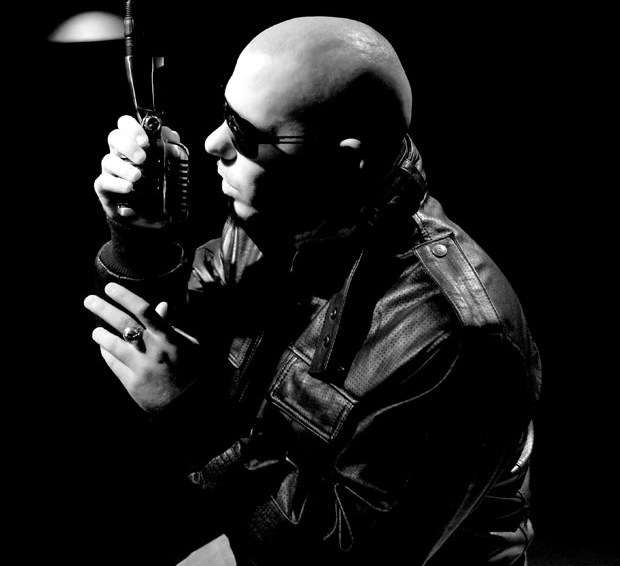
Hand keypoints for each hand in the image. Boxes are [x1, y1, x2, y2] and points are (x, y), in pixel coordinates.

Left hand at [84, 282, 198, 411]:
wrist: (190, 404)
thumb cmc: (194, 370)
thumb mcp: (189, 344)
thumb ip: (172, 325)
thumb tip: (161, 305)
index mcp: (168, 337)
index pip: (143, 310)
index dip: (125, 296)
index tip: (110, 288)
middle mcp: (152, 349)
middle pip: (123, 323)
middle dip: (104, 309)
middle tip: (89, 300)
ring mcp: (141, 367)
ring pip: (113, 345)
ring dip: (101, 335)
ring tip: (96, 330)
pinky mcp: (132, 384)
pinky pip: (113, 364)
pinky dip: (107, 354)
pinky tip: (104, 348)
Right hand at [94, 115, 181, 227]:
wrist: (148, 218)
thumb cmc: (156, 189)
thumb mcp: (168, 169)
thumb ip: (170, 150)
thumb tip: (171, 133)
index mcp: (133, 145)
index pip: (125, 125)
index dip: (132, 128)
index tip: (145, 141)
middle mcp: (119, 155)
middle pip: (114, 137)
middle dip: (128, 146)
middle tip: (142, 159)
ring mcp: (110, 171)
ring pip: (108, 160)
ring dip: (124, 167)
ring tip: (137, 177)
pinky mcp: (104, 188)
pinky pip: (105, 181)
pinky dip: (117, 183)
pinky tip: (129, 188)